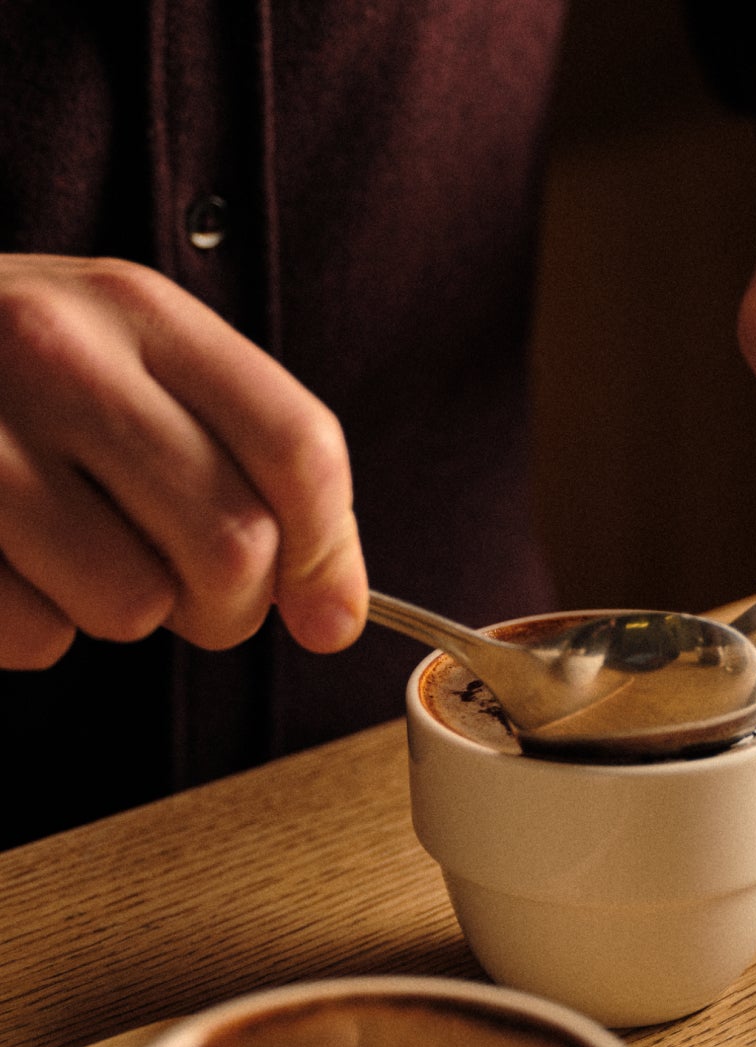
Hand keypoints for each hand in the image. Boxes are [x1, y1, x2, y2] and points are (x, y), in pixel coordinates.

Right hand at [0, 254, 366, 668]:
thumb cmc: (25, 377)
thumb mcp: (146, 372)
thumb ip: (263, 476)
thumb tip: (334, 619)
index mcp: (141, 312)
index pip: (298, 449)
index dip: (326, 553)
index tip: (319, 607)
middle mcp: (56, 353)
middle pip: (232, 545)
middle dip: (229, 606)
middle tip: (189, 590)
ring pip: (133, 605)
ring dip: (125, 613)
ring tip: (80, 555)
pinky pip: (34, 636)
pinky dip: (35, 626)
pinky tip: (9, 561)